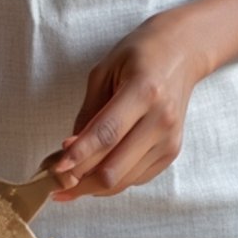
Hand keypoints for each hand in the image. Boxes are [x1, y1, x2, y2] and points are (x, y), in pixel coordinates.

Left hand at [50, 13, 205, 200]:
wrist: (182, 52)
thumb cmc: (140, 54)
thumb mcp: (105, 70)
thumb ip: (89, 111)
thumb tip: (70, 150)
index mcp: (144, 91)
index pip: (106, 134)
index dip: (79, 155)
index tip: (56, 168)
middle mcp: (161, 120)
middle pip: (114, 167)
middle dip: (80, 181)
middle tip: (55, 182)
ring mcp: (170, 139)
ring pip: (124, 180)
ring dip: (93, 185)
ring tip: (69, 179)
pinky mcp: (172, 152)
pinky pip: (136, 178)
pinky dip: (112, 180)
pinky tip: (95, 171)